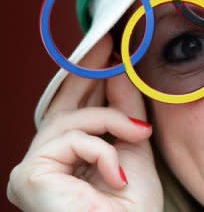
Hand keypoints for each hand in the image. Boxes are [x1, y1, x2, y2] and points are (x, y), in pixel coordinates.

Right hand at [7, 36, 162, 210]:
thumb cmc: (131, 206)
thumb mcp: (133, 144)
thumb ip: (123, 109)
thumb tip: (118, 70)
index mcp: (72, 153)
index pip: (76, 107)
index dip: (90, 76)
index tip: (109, 48)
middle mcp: (48, 158)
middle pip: (62, 104)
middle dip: (87, 71)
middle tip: (107, 42)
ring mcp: (35, 166)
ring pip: (72, 119)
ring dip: (112, 120)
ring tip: (139, 132)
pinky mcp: (29, 175)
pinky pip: (71, 141)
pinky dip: (101, 152)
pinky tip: (116, 175)